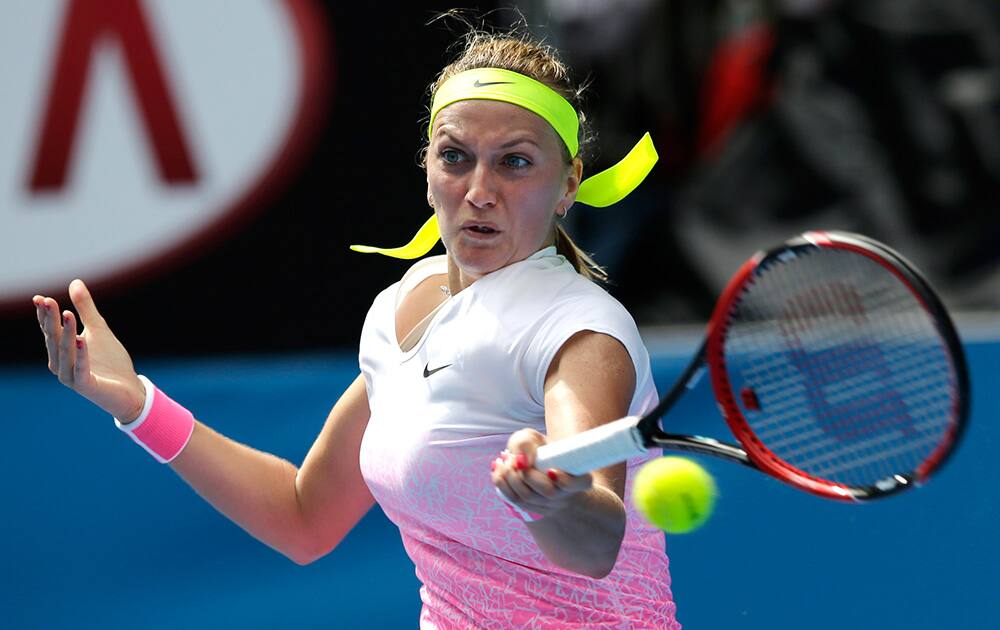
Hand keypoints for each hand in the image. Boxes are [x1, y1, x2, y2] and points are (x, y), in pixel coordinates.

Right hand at [33, 279, 145, 421]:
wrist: (129, 389)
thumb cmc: (110, 360)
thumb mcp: (99, 329)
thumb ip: (86, 308)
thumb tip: (75, 282)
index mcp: (61, 352)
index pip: (49, 330)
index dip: (44, 315)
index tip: (40, 298)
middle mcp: (60, 365)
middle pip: (54, 339)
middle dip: (50, 320)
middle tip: (48, 301)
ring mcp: (71, 377)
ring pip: (66, 352)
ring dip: (66, 333)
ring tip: (67, 314)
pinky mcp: (86, 386)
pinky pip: (81, 369)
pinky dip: (81, 354)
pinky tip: (82, 339)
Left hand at [491, 428, 592, 519]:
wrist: (532, 462)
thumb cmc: (536, 448)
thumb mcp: (533, 437)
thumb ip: (527, 442)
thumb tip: (522, 460)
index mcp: (577, 476)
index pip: (579, 484)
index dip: (565, 481)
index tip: (550, 470)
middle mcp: (565, 494)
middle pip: (548, 493)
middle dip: (528, 476)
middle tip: (515, 459)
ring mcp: (548, 505)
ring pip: (528, 499)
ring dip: (511, 478)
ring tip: (505, 460)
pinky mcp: (530, 509)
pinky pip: (515, 502)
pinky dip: (503, 484)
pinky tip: (498, 469)